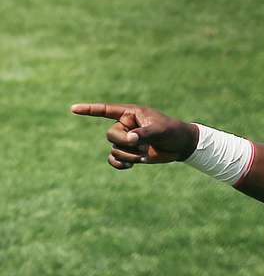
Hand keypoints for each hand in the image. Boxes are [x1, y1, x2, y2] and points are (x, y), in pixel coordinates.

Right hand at [70, 103, 198, 169]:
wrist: (180, 146)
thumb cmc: (172, 132)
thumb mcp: (159, 130)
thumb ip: (143, 133)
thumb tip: (130, 139)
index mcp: (129, 113)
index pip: (105, 110)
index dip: (89, 110)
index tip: (73, 109)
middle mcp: (124, 126)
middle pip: (110, 135)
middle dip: (124, 143)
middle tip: (141, 144)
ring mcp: (126, 140)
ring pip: (114, 149)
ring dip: (129, 155)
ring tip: (145, 153)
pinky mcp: (130, 153)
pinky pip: (114, 159)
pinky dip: (119, 164)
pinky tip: (128, 166)